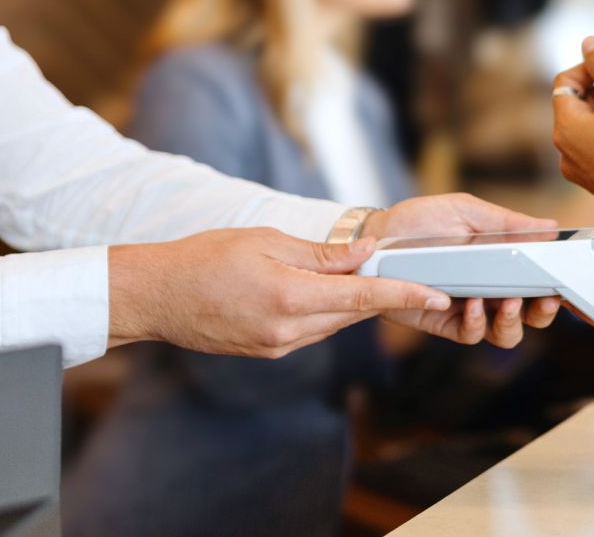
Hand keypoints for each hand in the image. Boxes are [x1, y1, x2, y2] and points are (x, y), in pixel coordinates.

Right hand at [105, 227, 449, 358]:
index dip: (403, 294)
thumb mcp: (264, 241)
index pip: (361, 297)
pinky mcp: (267, 352)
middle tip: (406, 271)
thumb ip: (318, 254)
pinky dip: (322, 312)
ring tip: (356, 274)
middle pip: (351, 313)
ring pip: (332, 323)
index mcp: (290, 297)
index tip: (437, 294)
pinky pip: (310, 331)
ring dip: (347, 302)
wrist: (156, 297)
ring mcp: (277, 346)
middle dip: (378, 292)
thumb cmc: (204, 258)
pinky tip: (316, 292)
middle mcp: (288, 330)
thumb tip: (363, 256)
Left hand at [364, 192, 563, 346]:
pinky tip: (471, 304)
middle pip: (534, 316)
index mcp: (505, 263)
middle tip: (545, 298)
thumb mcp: (467, 211)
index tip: (587, 298)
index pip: (545, 282)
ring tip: (507, 301)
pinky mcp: (444, 323)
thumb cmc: (420, 221)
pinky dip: (476, 323)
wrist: (376, 238)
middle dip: (546, 312)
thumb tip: (551, 228)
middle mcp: (493, 290)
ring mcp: (470, 309)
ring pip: (507, 334)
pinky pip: (471, 335)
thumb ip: (508, 223)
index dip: (570, 295)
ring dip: (514, 321)